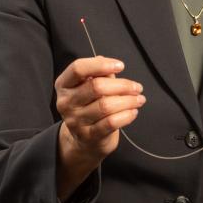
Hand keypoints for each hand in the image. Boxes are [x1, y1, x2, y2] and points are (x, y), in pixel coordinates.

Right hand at [54, 56, 144, 197]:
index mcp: (64, 84)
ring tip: (139, 99)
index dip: (100, 65)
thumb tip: (111, 63)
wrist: (84, 139)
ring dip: (128, 101)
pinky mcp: (87, 136)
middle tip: (137, 87)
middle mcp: (65, 102)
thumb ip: (99, 73)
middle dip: (122, 85)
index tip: (120, 66)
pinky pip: (111, 123)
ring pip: (106, 106)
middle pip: (96, 87)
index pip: (78, 68)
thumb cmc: (90, 106)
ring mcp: (75, 121)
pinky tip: (133, 111)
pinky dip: (126, 115)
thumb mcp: (89, 86)